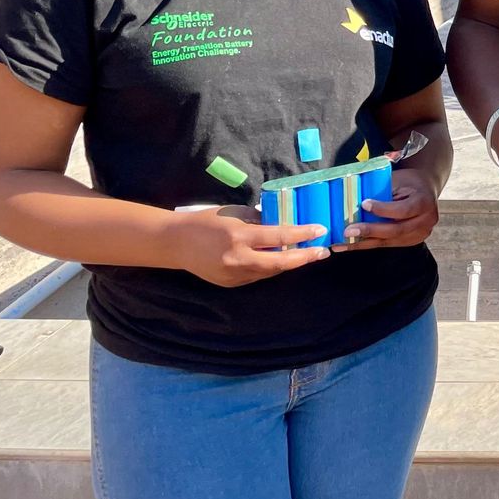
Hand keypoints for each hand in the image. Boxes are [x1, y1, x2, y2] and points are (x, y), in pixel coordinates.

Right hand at [175, 205, 330, 286]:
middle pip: (280, 263)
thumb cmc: (206, 221)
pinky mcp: (230, 284)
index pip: (279, 238)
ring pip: (270, 272)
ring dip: (290, 264)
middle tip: (322, 251)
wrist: (175, 243)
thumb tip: (284, 221)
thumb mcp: (235, 214)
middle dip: (304, 257)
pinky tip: (282, 261)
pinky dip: (271, 268)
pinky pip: (257, 276)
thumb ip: (259, 220)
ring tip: (307, 254)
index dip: (303, 234)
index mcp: (240, 236)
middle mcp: (238, 259)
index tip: (320, 230)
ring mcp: (234, 275)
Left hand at [335, 168, 438, 249]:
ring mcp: (419, 234)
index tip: (364, 204)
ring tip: (343, 242)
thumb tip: (354, 199)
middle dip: (370, 231)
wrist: (425, 190)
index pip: (403, 210)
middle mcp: (425, 221)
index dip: (383, 209)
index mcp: (424, 202)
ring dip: (364, 243)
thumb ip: (383, 192)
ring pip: (389, 241)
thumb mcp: (399, 181)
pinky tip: (351, 244)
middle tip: (348, 231)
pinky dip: (368, 244)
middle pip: (396, 230)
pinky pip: (387, 244)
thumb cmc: (409, 182)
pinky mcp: (410, 241)